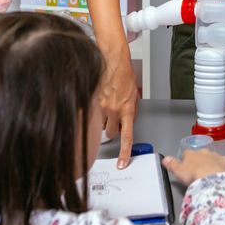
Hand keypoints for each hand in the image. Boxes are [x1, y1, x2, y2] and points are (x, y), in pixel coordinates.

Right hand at [99, 50, 139, 168]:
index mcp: (127, 111)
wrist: (112, 61)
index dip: (125, 153)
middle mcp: (113, 111)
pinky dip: (96, 110)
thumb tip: (127, 119)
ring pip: (101, 124)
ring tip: (109, 105)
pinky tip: (101, 98)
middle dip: (113, 129)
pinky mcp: (91, 102)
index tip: (122, 163)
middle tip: (115, 119)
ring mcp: (101, 107)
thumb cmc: (124, 74)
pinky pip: (93, 113)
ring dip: (104, 119)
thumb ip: (130, 110)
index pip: (126, 137)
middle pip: (111, 133)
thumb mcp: (134, 95)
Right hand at [162, 149, 224, 185]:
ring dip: (210, 161)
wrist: (209, 177)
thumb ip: (171, 164)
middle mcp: (202, 152)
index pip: (186, 153)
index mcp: (190, 154)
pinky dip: (222, 164)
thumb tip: (165, 158)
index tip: (186, 166)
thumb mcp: (178, 171)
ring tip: (209, 172)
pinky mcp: (224, 161)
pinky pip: (223, 161)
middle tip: (198, 170)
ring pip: (212, 156)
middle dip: (199, 160)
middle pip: (200, 154)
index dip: (186, 159)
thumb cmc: (192, 175)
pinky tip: (221, 170)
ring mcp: (214, 155)